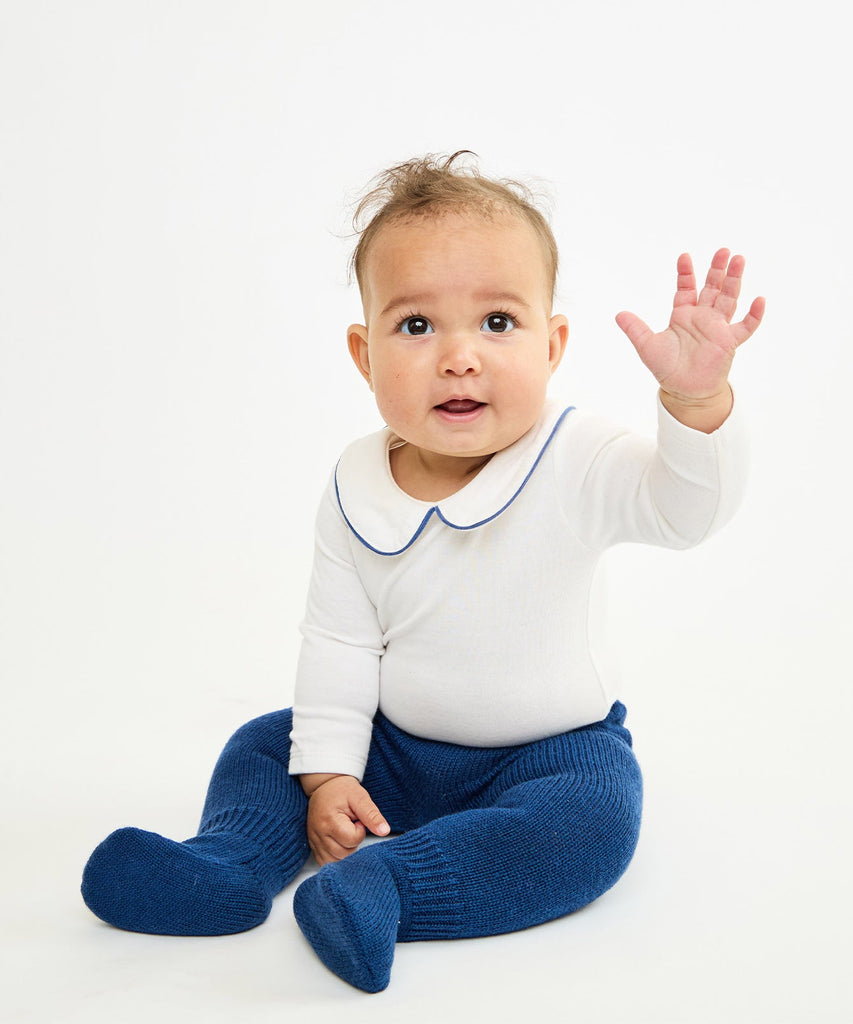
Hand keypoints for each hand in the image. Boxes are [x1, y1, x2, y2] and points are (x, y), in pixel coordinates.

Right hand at [305, 775, 389, 865]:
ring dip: (345, 850)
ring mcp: (314, 841)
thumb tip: (385, 831)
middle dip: (353, 841)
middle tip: (351, 825)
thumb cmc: (342, 791)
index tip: (357, 820)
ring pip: (335, 861)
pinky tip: (339, 842)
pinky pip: (325, 862)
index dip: (360, 830)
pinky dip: (336, 856)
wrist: (325, 786)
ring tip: (345, 832)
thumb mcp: (360, 797)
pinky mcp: (313, 846)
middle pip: (344, 853)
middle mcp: (318, 833)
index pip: (352, 839)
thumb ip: (372, 815)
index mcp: (329, 820)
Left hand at [615, 249, 764, 418]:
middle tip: (723, 251)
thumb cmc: (667, 368)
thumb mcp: (647, 346)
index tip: (684, 256)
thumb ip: (635, 328)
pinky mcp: (729, 341)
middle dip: (717, 269)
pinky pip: (745, 326)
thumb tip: (618, 314)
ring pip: (729, 298)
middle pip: (712, 287)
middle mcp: (702, 317)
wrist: (683, 391)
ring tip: (739, 260)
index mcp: (683, 314)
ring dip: (734, 280)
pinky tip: (760, 300)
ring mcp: (718, 327)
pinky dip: (754, 315)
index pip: (686, 287)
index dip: (685, 273)